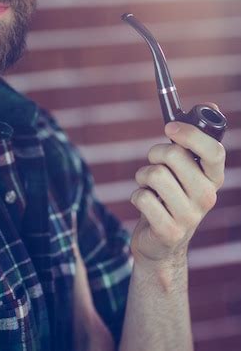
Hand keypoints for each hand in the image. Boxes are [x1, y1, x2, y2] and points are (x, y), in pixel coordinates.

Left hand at [129, 103, 225, 266]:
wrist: (162, 243)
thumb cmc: (171, 195)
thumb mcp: (186, 169)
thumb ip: (194, 141)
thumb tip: (213, 106)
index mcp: (214, 178)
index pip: (214, 150)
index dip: (190, 134)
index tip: (169, 128)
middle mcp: (207, 197)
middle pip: (173, 155)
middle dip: (155, 153)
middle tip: (155, 163)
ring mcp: (190, 216)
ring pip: (154, 174)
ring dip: (143, 176)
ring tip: (149, 186)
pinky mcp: (170, 231)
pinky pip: (141, 197)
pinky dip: (136, 196)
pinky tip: (145, 205)